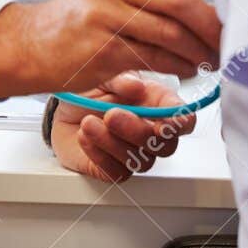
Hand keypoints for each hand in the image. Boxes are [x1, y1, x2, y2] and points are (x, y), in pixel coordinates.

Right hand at [0, 0, 217, 98]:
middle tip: (228, 40)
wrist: (33, 43)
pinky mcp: (103, 48)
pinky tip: (187, 69)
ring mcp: (105, 14)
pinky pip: (155, 58)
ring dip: (200, 52)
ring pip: (171, 34)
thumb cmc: (84, 14)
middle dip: (213, 25)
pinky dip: (179, 67)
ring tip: (211, 59)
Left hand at [52, 73, 196, 182]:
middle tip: (111, 115)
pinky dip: (99, 155)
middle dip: (138, 131)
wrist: (63, 109)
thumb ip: (121, 79)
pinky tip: (85, 137)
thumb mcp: (103, 75)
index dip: (179, 124)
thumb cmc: (90, 91)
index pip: (184, 120)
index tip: (162, 121)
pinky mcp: (115, 169)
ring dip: (112, 142)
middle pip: (166, 146)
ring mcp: (135, 153)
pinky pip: (117, 172)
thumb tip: (136, 86)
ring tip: (88, 122)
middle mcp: (151, 131)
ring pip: (142, 162)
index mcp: (158, 104)